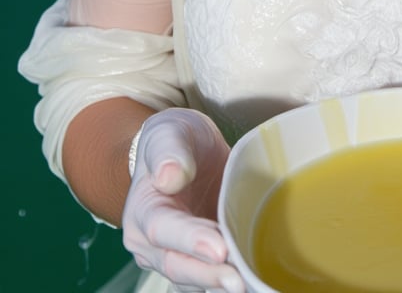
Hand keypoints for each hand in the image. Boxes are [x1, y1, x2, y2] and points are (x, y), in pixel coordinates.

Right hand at [122, 108, 244, 292]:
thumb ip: (168, 151)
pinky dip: (227, 283)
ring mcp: (176, 256)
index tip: (219, 247)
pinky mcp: (201, 260)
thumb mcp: (169, 132)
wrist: (183, 151)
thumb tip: (168, 176)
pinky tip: (251, 282)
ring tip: (250, 284)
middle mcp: (152, 244)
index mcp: (142, 211)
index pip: (162, 230)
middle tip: (239, 280)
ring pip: (195, 280)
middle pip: (178, 265)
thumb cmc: (174, 140)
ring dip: (220, 283)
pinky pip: (210, 280)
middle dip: (209, 274)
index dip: (190, 240)